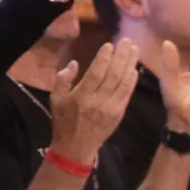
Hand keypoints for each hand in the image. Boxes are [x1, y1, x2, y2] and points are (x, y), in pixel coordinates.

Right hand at [48, 39, 138, 162]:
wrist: (75, 147)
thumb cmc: (63, 121)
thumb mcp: (55, 100)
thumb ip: (62, 80)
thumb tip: (73, 63)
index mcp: (81, 97)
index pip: (95, 73)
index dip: (103, 58)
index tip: (109, 44)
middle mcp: (97, 101)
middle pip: (113, 75)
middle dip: (121, 56)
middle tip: (126, 42)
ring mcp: (110, 108)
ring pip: (123, 83)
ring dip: (130, 65)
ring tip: (134, 50)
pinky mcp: (119, 114)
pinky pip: (127, 94)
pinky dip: (132, 81)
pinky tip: (134, 69)